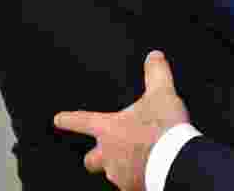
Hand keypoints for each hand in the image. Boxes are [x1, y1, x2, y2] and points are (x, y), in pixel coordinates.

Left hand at [54, 51, 189, 190]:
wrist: (176, 162)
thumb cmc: (163, 128)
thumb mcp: (162, 93)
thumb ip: (156, 73)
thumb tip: (153, 56)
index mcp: (109, 129)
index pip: (82, 121)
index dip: (69, 119)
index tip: (58, 119)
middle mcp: (108, 155)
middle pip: (90, 160)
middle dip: (94, 157)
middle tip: (103, 153)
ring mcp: (120, 175)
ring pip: (112, 173)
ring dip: (120, 167)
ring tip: (137, 162)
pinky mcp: (133, 188)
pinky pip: (130, 185)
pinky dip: (137, 179)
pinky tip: (148, 173)